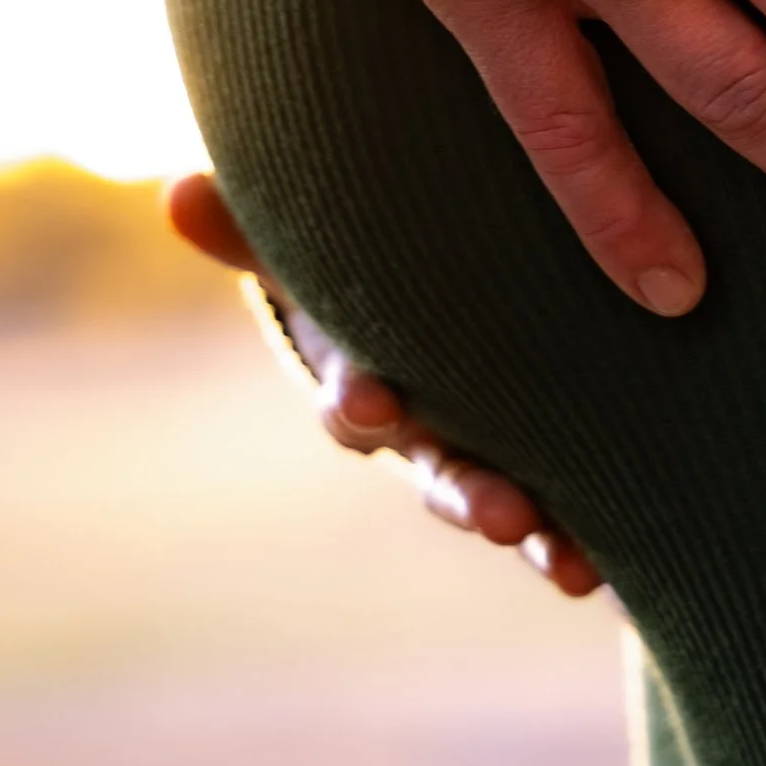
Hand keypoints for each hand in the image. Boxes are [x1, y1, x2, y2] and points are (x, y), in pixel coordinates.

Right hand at [166, 173, 602, 595]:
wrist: (453, 303)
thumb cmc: (369, 268)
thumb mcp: (311, 251)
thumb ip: (249, 231)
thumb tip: (174, 191)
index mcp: (364, 381)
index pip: (353, 400)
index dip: (359, 400)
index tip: (374, 399)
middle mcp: (421, 436)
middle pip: (439, 473)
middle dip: (466, 494)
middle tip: (500, 511)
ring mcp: (482, 461)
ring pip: (496, 506)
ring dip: (524, 529)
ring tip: (558, 554)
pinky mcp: (548, 472)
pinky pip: (557, 523)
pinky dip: (569, 551)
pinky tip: (591, 575)